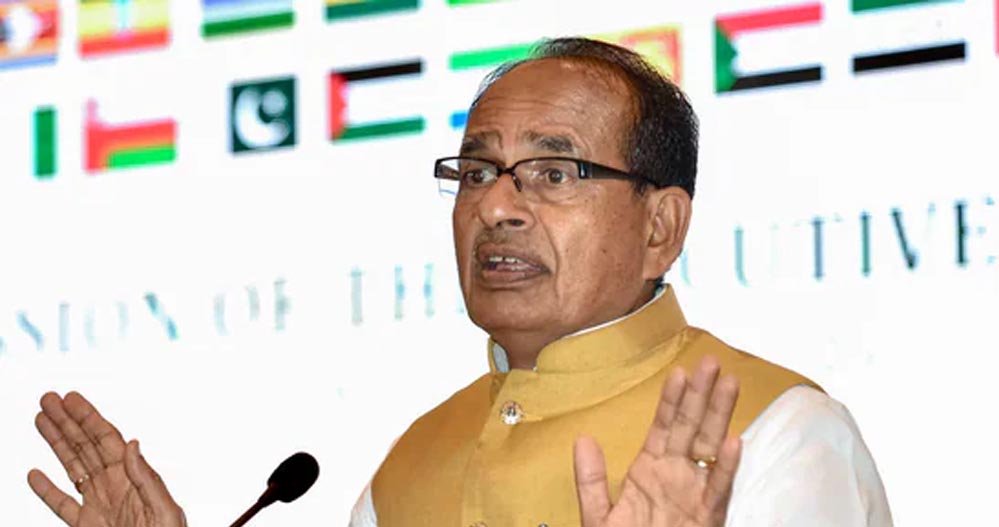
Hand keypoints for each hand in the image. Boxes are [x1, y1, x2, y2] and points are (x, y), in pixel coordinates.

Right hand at [28, 392, 185, 526]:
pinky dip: (47, 490)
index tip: (71, 398)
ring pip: (72, 468)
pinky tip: (35, 475)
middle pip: (86, 447)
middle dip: (67, 422)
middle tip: (49, 399)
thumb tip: (133, 445)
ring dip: (56, 444)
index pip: (107, 440)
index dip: (88, 417)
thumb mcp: (165, 512)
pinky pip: (62, 506)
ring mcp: (99, 506)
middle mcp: (115, 488)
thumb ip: (148, 479)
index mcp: (134, 479)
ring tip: (41, 420)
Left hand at [574, 356, 740, 526]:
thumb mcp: (598, 517)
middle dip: (702, 395)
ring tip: (729, 384)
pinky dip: (727, 468)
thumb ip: (590, 480)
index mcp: (651, 470)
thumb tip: (583, 439)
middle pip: (693, 428)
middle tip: (711, 361)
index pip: (664, 427)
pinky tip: (735, 442)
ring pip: (712, 449)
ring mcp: (695, 495)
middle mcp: (677, 476)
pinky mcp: (708, 518)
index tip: (679, 372)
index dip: (672, 400)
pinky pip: (719, 490)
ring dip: (721, 417)